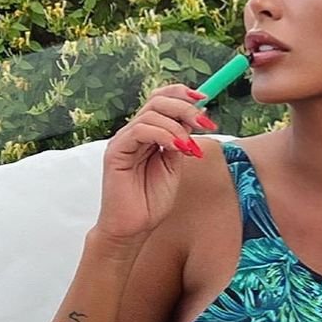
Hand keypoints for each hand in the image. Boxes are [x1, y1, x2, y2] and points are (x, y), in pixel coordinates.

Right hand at [94, 84, 214, 241]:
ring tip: (190, 147)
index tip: (204, 100)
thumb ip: (181, 142)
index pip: (161, 100)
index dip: (181, 94)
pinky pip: (140, 131)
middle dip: (185, 108)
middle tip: (205, 123)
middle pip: (157, 101)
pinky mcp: (116, 152)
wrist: (133, 227)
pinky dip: (163, 135)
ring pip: (151, 113)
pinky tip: (178, 148)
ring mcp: (124, 140)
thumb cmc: (151, 201)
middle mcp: (133, 132)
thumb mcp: (174, 166)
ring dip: (178, 126)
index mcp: (147, 133)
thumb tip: (195, 119)